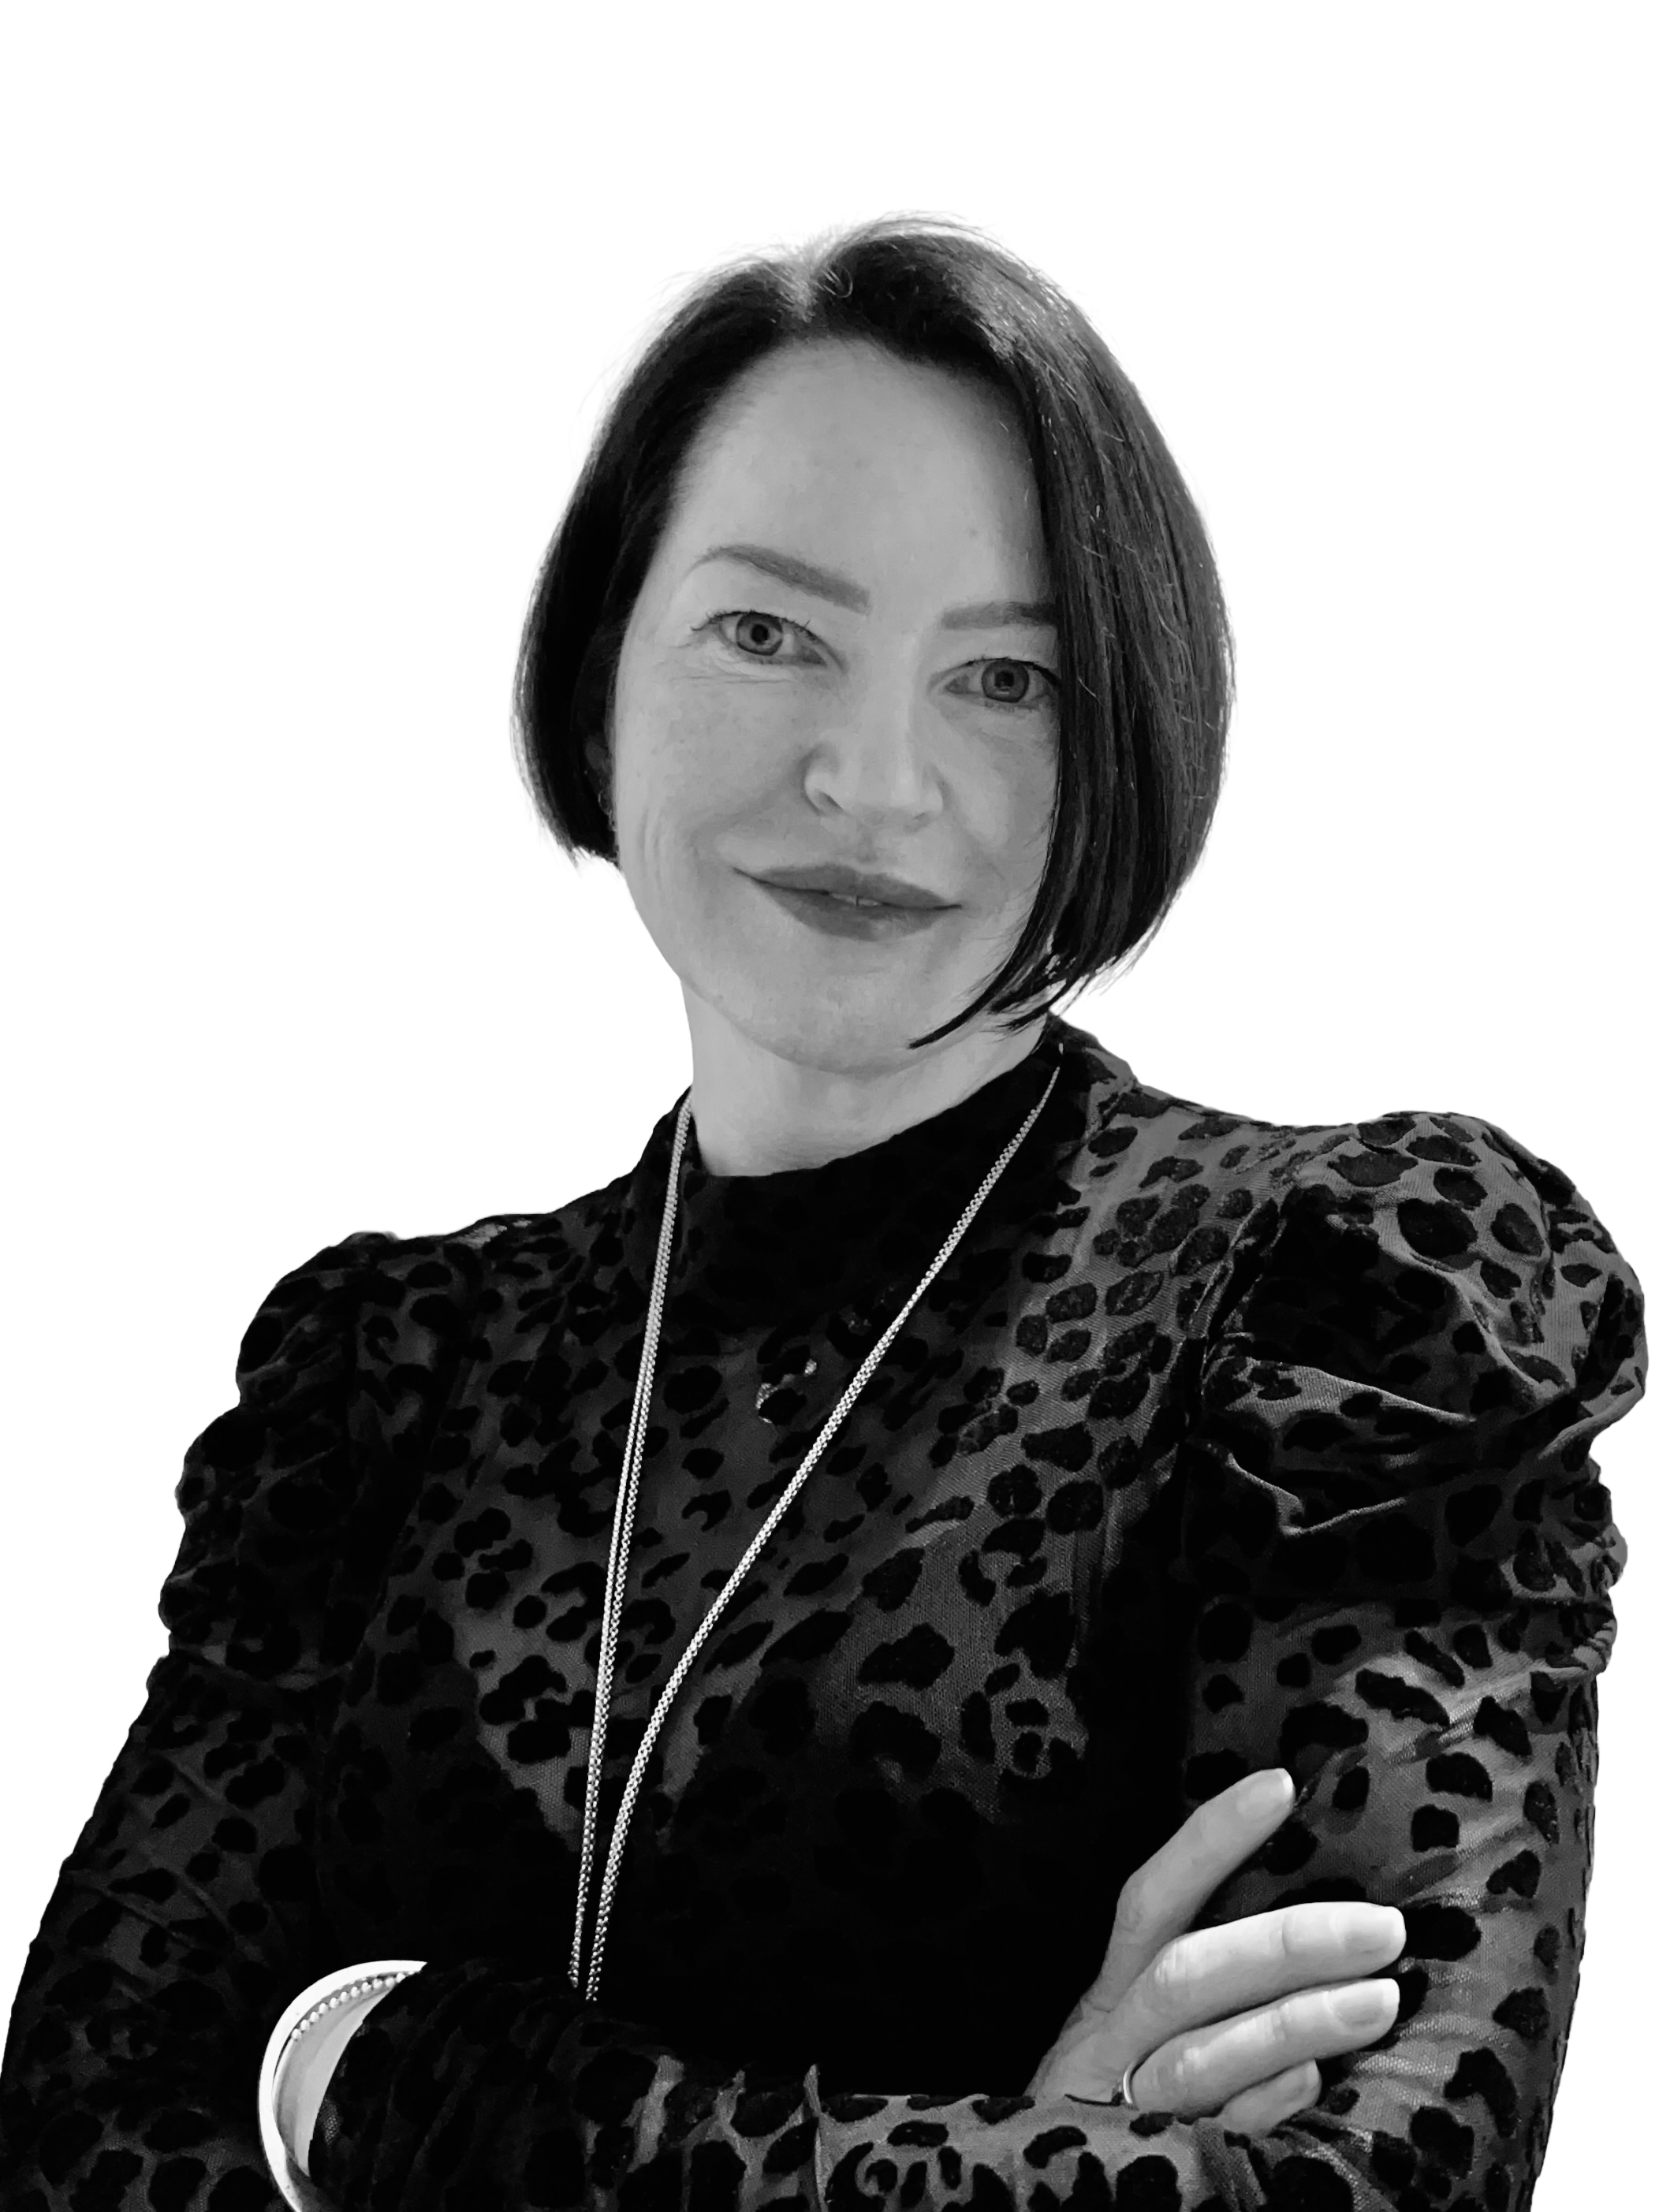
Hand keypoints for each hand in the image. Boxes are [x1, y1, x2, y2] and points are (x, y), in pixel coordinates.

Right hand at [1024, 1767, 1405, 2133]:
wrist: (1049, 2195)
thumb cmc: (1126, 2098)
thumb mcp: (1140, 2029)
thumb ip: (1206, 1982)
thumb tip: (1319, 1924)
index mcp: (1110, 1992)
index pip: (1153, 1896)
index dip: (1209, 1839)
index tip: (1279, 1786)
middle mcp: (1109, 2039)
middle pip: (1188, 1975)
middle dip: (1285, 1945)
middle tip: (1384, 1929)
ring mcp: (1124, 2105)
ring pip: (1199, 2055)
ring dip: (1293, 2024)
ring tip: (1381, 2000)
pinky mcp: (1146, 2162)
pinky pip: (1210, 2134)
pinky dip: (1262, 2106)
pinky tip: (1314, 2084)